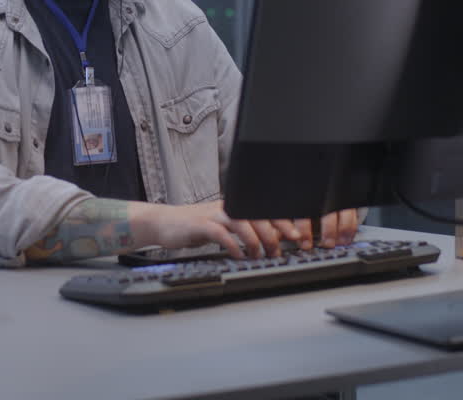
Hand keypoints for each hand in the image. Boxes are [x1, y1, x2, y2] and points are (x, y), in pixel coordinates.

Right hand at [136, 202, 360, 258]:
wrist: (165, 223)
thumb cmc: (196, 227)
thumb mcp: (224, 227)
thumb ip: (246, 231)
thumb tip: (273, 240)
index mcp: (236, 206)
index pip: (264, 210)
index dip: (283, 222)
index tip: (297, 235)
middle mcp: (227, 207)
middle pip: (257, 215)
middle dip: (273, 232)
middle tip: (281, 249)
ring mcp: (214, 214)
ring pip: (242, 222)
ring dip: (255, 241)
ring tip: (261, 255)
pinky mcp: (200, 225)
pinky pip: (220, 233)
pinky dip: (232, 245)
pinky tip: (238, 255)